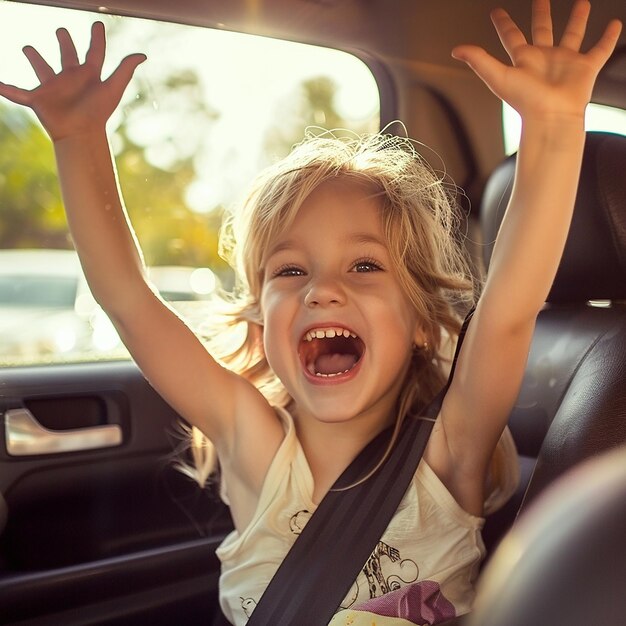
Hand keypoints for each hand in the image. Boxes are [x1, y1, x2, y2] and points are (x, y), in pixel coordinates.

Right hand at [0, 22, 144, 140]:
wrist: (81, 134)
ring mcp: (54, 88)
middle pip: (67, 56)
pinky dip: (6, 88)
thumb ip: (125, 69)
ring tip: (28, 48)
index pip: (95, 52)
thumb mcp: (113, 88)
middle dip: (65, 43)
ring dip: (35, 59)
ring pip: (42, 69)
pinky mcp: (38, 100)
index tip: (98, 25)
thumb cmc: (98, 113)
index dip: (97, 39)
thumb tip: (142, 54)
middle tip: (61, 31)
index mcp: (89, 75)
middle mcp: (71, 79)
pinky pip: (18, 93)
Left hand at [452, 0, 621, 120]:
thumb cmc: (525, 102)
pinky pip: (600, 49)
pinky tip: (615, 24)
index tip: (496, 12)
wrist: (551, 117)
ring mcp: (565, 62)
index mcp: (523, 60)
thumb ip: (478, 60)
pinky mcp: (585, 67)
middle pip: (542, 30)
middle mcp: (544, 58)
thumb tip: (456, 49)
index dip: (503, 24)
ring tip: (582, 3)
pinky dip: (609, 38)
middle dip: (541, 14)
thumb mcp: (497, 76)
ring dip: (578, 20)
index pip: (511, 36)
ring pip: (572, 35)